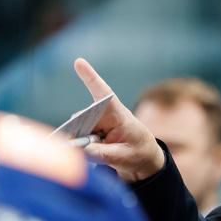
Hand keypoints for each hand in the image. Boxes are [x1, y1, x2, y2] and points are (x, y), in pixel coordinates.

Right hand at [72, 58, 164, 181]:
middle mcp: (104, 115)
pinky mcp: (91, 132)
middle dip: (80, 132)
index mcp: (118, 114)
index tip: (79, 62)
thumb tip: (76, 148)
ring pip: (77, 131)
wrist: (144, 158)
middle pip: (81, 118)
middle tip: (91, 148)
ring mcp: (96, 124)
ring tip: (104, 152)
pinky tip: (96, 152)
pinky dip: (82, 147)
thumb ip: (100, 153)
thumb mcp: (123, 156)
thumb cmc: (138, 152)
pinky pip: (78, 139)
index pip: (103, 94)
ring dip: (82, 142)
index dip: (90, 77)